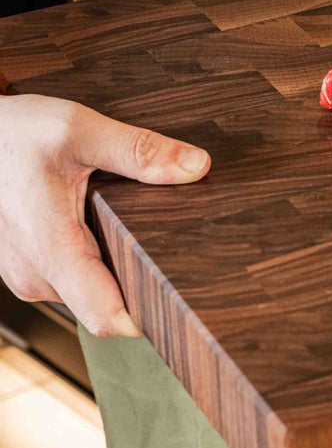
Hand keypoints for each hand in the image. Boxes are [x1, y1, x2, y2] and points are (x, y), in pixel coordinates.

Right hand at [0, 95, 209, 336]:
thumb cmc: (11, 134)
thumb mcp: (79, 130)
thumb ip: (139, 151)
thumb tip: (197, 166)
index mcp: (50, 250)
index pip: (107, 317)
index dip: (152, 316)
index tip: (189, 300)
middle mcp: (36, 274)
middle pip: (108, 303)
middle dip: (146, 281)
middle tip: (182, 249)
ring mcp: (29, 273)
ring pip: (92, 290)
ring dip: (120, 266)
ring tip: (142, 229)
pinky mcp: (30, 265)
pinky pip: (75, 276)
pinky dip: (99, 257)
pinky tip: (113, 226)